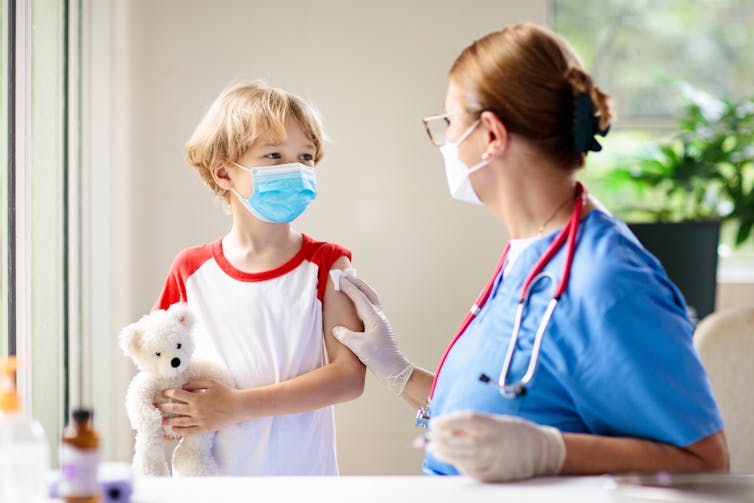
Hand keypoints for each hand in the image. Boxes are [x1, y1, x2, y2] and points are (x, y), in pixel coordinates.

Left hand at [157, 379, 240, 434]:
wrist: (238, 406)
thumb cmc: (226, 392)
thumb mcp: (211, 382)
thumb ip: (196, 383)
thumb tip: (183, 386)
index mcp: (197, 398)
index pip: (178, 395)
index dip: (169, 393)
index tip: (162, 393)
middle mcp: (196, 410)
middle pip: (175, 409)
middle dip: (163, 407)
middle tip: (154, 407)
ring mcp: (199, 420)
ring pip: (180, 421)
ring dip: (168, 421)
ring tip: (160, 421)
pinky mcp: (204, 428)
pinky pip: (189, 431)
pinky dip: (180, 431)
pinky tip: (173, 429)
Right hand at [332, 275, 413, 394]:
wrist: (394, 370)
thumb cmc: (379, 358)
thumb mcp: (359, 346)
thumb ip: (345, 335)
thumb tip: (337, 329)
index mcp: (374, 317)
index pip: (359, 297)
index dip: (348, 287)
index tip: (339, 279)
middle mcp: (378, 316)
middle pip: (368, 293)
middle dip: (357, 283)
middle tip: (345, 276)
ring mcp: (379, 322)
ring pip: (370, 300)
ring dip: (360, 291)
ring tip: (350, 286)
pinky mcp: (378, 329)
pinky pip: (369, 309)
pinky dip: (361, 302)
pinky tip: (355, 307)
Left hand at [427, 411, 565, 481]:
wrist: (543, 452)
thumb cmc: (516, 432)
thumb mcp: (497, 422)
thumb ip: (474, 426)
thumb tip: (447, 427)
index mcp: (496, 424)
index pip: (467, 419)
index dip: (448, 421)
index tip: (435, 422)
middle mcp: (496, 442)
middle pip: (462, 440)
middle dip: (442, 440)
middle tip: (429, 439)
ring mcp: (496, 459)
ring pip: (465, 457)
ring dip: (446, 454)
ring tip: (435, 449)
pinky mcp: (497, 474)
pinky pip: (474, 471)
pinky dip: (460, 466)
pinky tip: (452, 461)